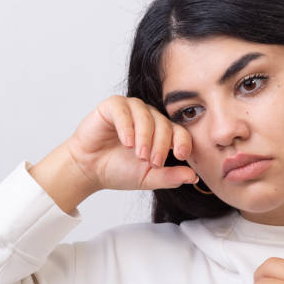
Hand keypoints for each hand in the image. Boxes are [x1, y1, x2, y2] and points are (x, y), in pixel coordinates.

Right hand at [65, 95, 196, 191]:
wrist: (90, 169)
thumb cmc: (119, 170)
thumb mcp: (149, 177)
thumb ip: (170, 177)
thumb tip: (194, 178)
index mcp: (162, 133)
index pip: (180, 131)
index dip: (183, 142)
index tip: (182, 156)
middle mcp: (149, 117)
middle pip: (164, 124)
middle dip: (161, 144)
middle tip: (154, 162)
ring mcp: (132, 109)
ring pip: (146, 116)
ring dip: (145, 137)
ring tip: (139, 155)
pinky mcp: (113, 106)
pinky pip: (124, 110)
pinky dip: (127, 126)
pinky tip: (126, 142)